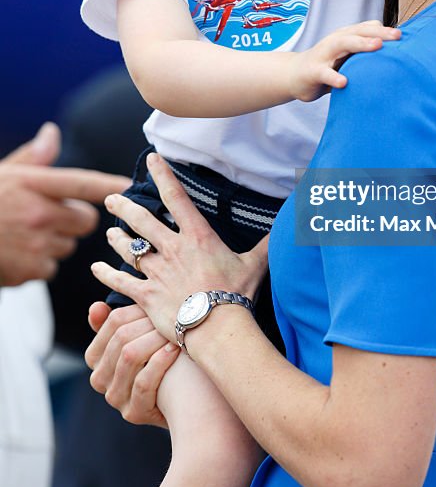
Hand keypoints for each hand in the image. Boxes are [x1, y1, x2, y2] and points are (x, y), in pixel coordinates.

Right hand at [0, 123, 128, 285]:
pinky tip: (13, 255)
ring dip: (53, 243)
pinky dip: (36, 266)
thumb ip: (31, 158)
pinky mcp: (30, 270)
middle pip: (85, 221)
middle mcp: (40, 212)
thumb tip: (52, 133)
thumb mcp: (2, 174)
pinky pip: (49, 268)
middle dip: (72, 220)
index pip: (83, 183)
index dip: (110, 185)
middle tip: (45, 217)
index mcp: (34, 184)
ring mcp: (37, 243)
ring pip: (67, 245)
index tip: (130, 187)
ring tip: (21, 236)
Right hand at [85, 302, 177, 426]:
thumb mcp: (139, 335)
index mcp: (96, 356)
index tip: (159, 304)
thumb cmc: (160, 355)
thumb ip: (115, 321)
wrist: (185, 393)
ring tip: (176, 332)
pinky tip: (175, 350)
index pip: (112, 323)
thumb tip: (95, 307)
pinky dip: (160, 362)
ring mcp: (115, 398)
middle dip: (148, 325)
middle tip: (172, 316)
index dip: (138, 311)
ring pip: (130, 358)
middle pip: (121, 340)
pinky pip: (143, 383)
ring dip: (156, 341)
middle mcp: (99, 379)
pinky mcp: (133, 413)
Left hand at [91, 154, 269, 341]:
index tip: (152, 158)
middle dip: (125, 208)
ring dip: (117, 239)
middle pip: (142, 221)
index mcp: (196, 237)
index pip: (176, 198)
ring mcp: (156, 272)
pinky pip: (120, 282)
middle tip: (112, 198)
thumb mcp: (255, 264)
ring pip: (129, 249)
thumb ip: (267, 243)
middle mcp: (172, 249)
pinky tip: (95, 268)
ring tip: (109, 232)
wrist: (216, 327)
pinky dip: (106, 274)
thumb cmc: (236, 295)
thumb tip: (288, 224)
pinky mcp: (146, 295)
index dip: (163, 175)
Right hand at [289, 19, 400, 101]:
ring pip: (343, 45)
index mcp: (346, 36)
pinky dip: (334, 77)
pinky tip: (344, 82)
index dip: (385, 30)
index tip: (403, 35)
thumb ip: (365, 47)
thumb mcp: (347, 54)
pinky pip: (324, 73)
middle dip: (378, 33)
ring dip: (360, 44)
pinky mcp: (313, 71)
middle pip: (358, 32)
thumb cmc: (327, 64)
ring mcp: (323, 54)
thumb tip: (390, 42)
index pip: (367, 28)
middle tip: (397, 36)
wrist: (295, 75)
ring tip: (377, 46)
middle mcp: (336, 41)